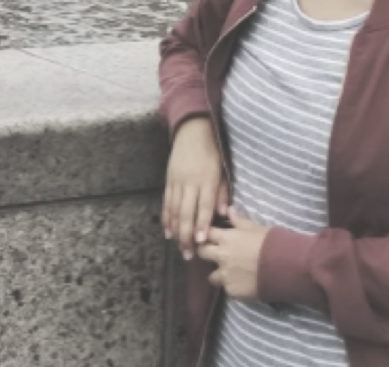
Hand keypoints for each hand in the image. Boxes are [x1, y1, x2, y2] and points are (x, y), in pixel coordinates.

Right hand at [161, 117, 228, 259]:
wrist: (192, 133)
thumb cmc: (212, 153)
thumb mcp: (222, 170)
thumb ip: (222, 192)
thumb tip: (222, 213)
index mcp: (207, 180)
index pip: (204, 206)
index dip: (202, 224)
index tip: (201, 241)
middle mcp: (190, 183)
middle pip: (186, 213)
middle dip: (187, 235)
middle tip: (189, 253)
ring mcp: (177, 183)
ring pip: (174, 211)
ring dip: (176, 231)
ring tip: (179, 247)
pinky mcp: (168, 181)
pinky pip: (166, 203)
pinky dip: (166, 219)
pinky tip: (167, 232)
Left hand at [197, 206, 269, 300]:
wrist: (283, 266)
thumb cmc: (270, 242)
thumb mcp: (255, 227)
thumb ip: (239, 220)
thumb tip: (229, 209)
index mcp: (227, 238)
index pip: (206, 233)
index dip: (206, 234)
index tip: (208, 236)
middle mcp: (221, 257)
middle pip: (202, 254)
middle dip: (205, 253)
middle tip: (214, 254)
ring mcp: (225, 276)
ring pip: (211, 276)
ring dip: (218, 274)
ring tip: (229, 273)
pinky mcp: (232, 291)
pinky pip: (227, 288)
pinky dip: (232, 285)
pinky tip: (243, 283)